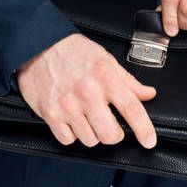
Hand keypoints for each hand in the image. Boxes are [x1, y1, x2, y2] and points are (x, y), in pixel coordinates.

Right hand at [15, 33, 157, 148]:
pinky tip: (72, 120)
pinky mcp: (50, 114)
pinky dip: (72, 134)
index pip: (131, 108)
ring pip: (90, 140)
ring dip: (93, 133)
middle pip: (110, 135)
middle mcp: (87, 93)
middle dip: (115, 134)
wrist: (37, 45)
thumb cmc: (72, 50)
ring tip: (88, 117)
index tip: (149, 141)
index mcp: (105, 78)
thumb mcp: (104, 59)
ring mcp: (67, 105)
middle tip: (111, 124)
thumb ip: (127, 80)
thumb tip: (148, 94)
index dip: (144, 129)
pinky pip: (68, 140)